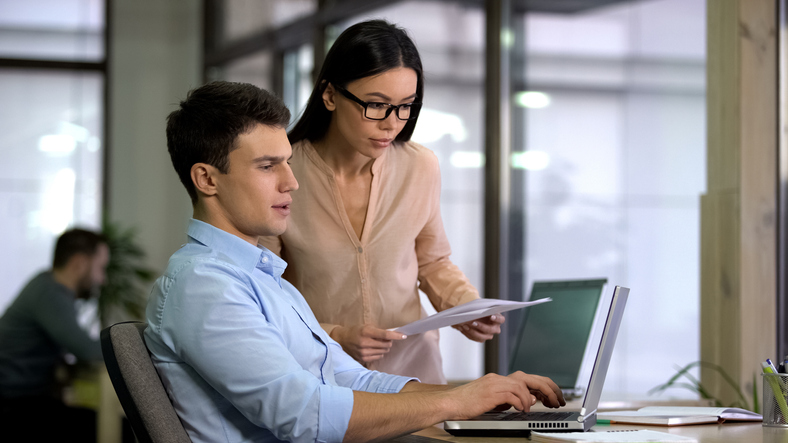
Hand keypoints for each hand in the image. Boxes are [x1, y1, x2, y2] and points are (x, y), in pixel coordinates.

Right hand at [330, 324, 405, 363]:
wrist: (342, 340)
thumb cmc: (356, 331)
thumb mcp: (366, 326)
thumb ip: (379, 331)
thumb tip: (393, 335)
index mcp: (366, 332)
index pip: (385, 335)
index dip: (396, 336)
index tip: (404, 336)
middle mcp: (365, 342)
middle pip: (386, 345)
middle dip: (389, 342)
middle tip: (385, 339)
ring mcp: (363, 352)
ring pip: (384, 352)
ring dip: (384, 348)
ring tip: (377, 344)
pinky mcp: (363, 359)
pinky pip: (378, 357)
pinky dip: (379, 353)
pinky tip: (374, 349)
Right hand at [443, 372, 565, 419]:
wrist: (449, 402)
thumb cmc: (467, 403)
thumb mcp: (492, 400)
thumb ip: (510, 398)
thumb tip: (530, 400)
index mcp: (500, 380)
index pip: (528, 378)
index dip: (544, 387)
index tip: (553, 397)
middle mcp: (499, 378)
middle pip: (530, 378)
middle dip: (548, 389)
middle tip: (557, 400)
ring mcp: (494, 383)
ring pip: (522, 385)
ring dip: (531, 398)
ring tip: (533, 408)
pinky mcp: (490, 392)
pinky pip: (512, 394)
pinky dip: (520, 402)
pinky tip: (521, 409)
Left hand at [452, 314, 504, 341]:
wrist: (474, 314)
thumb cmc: (480, 309)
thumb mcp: (482, 307)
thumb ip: (482, 309)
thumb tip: (475, 311)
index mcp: (498, 319)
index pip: (500, 319)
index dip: (497, 319)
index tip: (491, 316)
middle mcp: (495, 328)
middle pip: (490, 330)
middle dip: (481, 327)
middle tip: (473, 322)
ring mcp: (488, 335)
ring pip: (481, 337)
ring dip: (472, 331)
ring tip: (464, 325)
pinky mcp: (481, 339)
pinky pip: (474, 338)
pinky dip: (467, 333)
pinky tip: (461, 328)